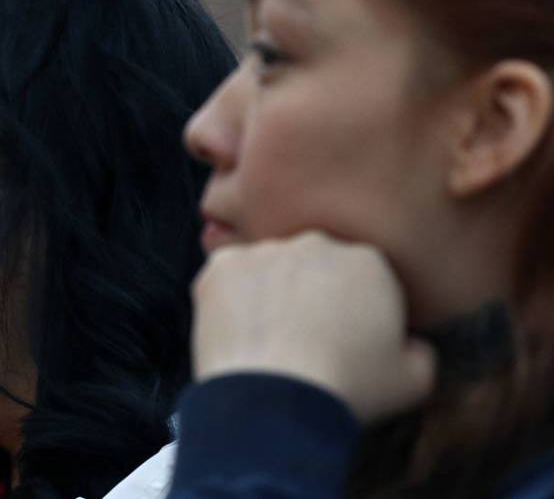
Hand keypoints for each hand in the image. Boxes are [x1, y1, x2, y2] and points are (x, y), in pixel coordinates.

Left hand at [191, 231, 435, 422]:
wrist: (276, 400)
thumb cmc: (347, 389)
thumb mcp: (413, 381)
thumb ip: (421, 352)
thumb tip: (412, 344)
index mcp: (368, 261)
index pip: (362, 278)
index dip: (353, 311)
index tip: (344, 341)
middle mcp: (315, 243)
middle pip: (312, 267)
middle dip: (308, 295)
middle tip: (301, 340)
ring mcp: (264, 251)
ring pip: (268, 270)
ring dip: (268, 295)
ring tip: (267, 343)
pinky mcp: (221, 267)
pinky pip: (226, 279)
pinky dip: (229, 301)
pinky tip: (238, 335)